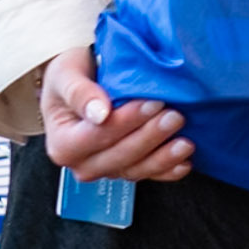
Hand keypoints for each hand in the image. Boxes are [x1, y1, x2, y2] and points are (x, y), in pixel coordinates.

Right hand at [40, 44, 194, 182]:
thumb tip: (100, 113)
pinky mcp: (125, 168)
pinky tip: (184, 163)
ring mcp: (105, 168)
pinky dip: (167, 170)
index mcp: (62, 143)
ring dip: (163, 158)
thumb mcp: (66, 74)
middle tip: (175, 117)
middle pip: (119, 156)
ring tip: (185, 143)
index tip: (152, 104)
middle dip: (150, 138)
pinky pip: (147, 174)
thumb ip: (79, 92)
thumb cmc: (71, 76)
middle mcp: (81, 163)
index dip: (127, 122)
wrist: (81, 83)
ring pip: (135, 170)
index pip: (97, 136)